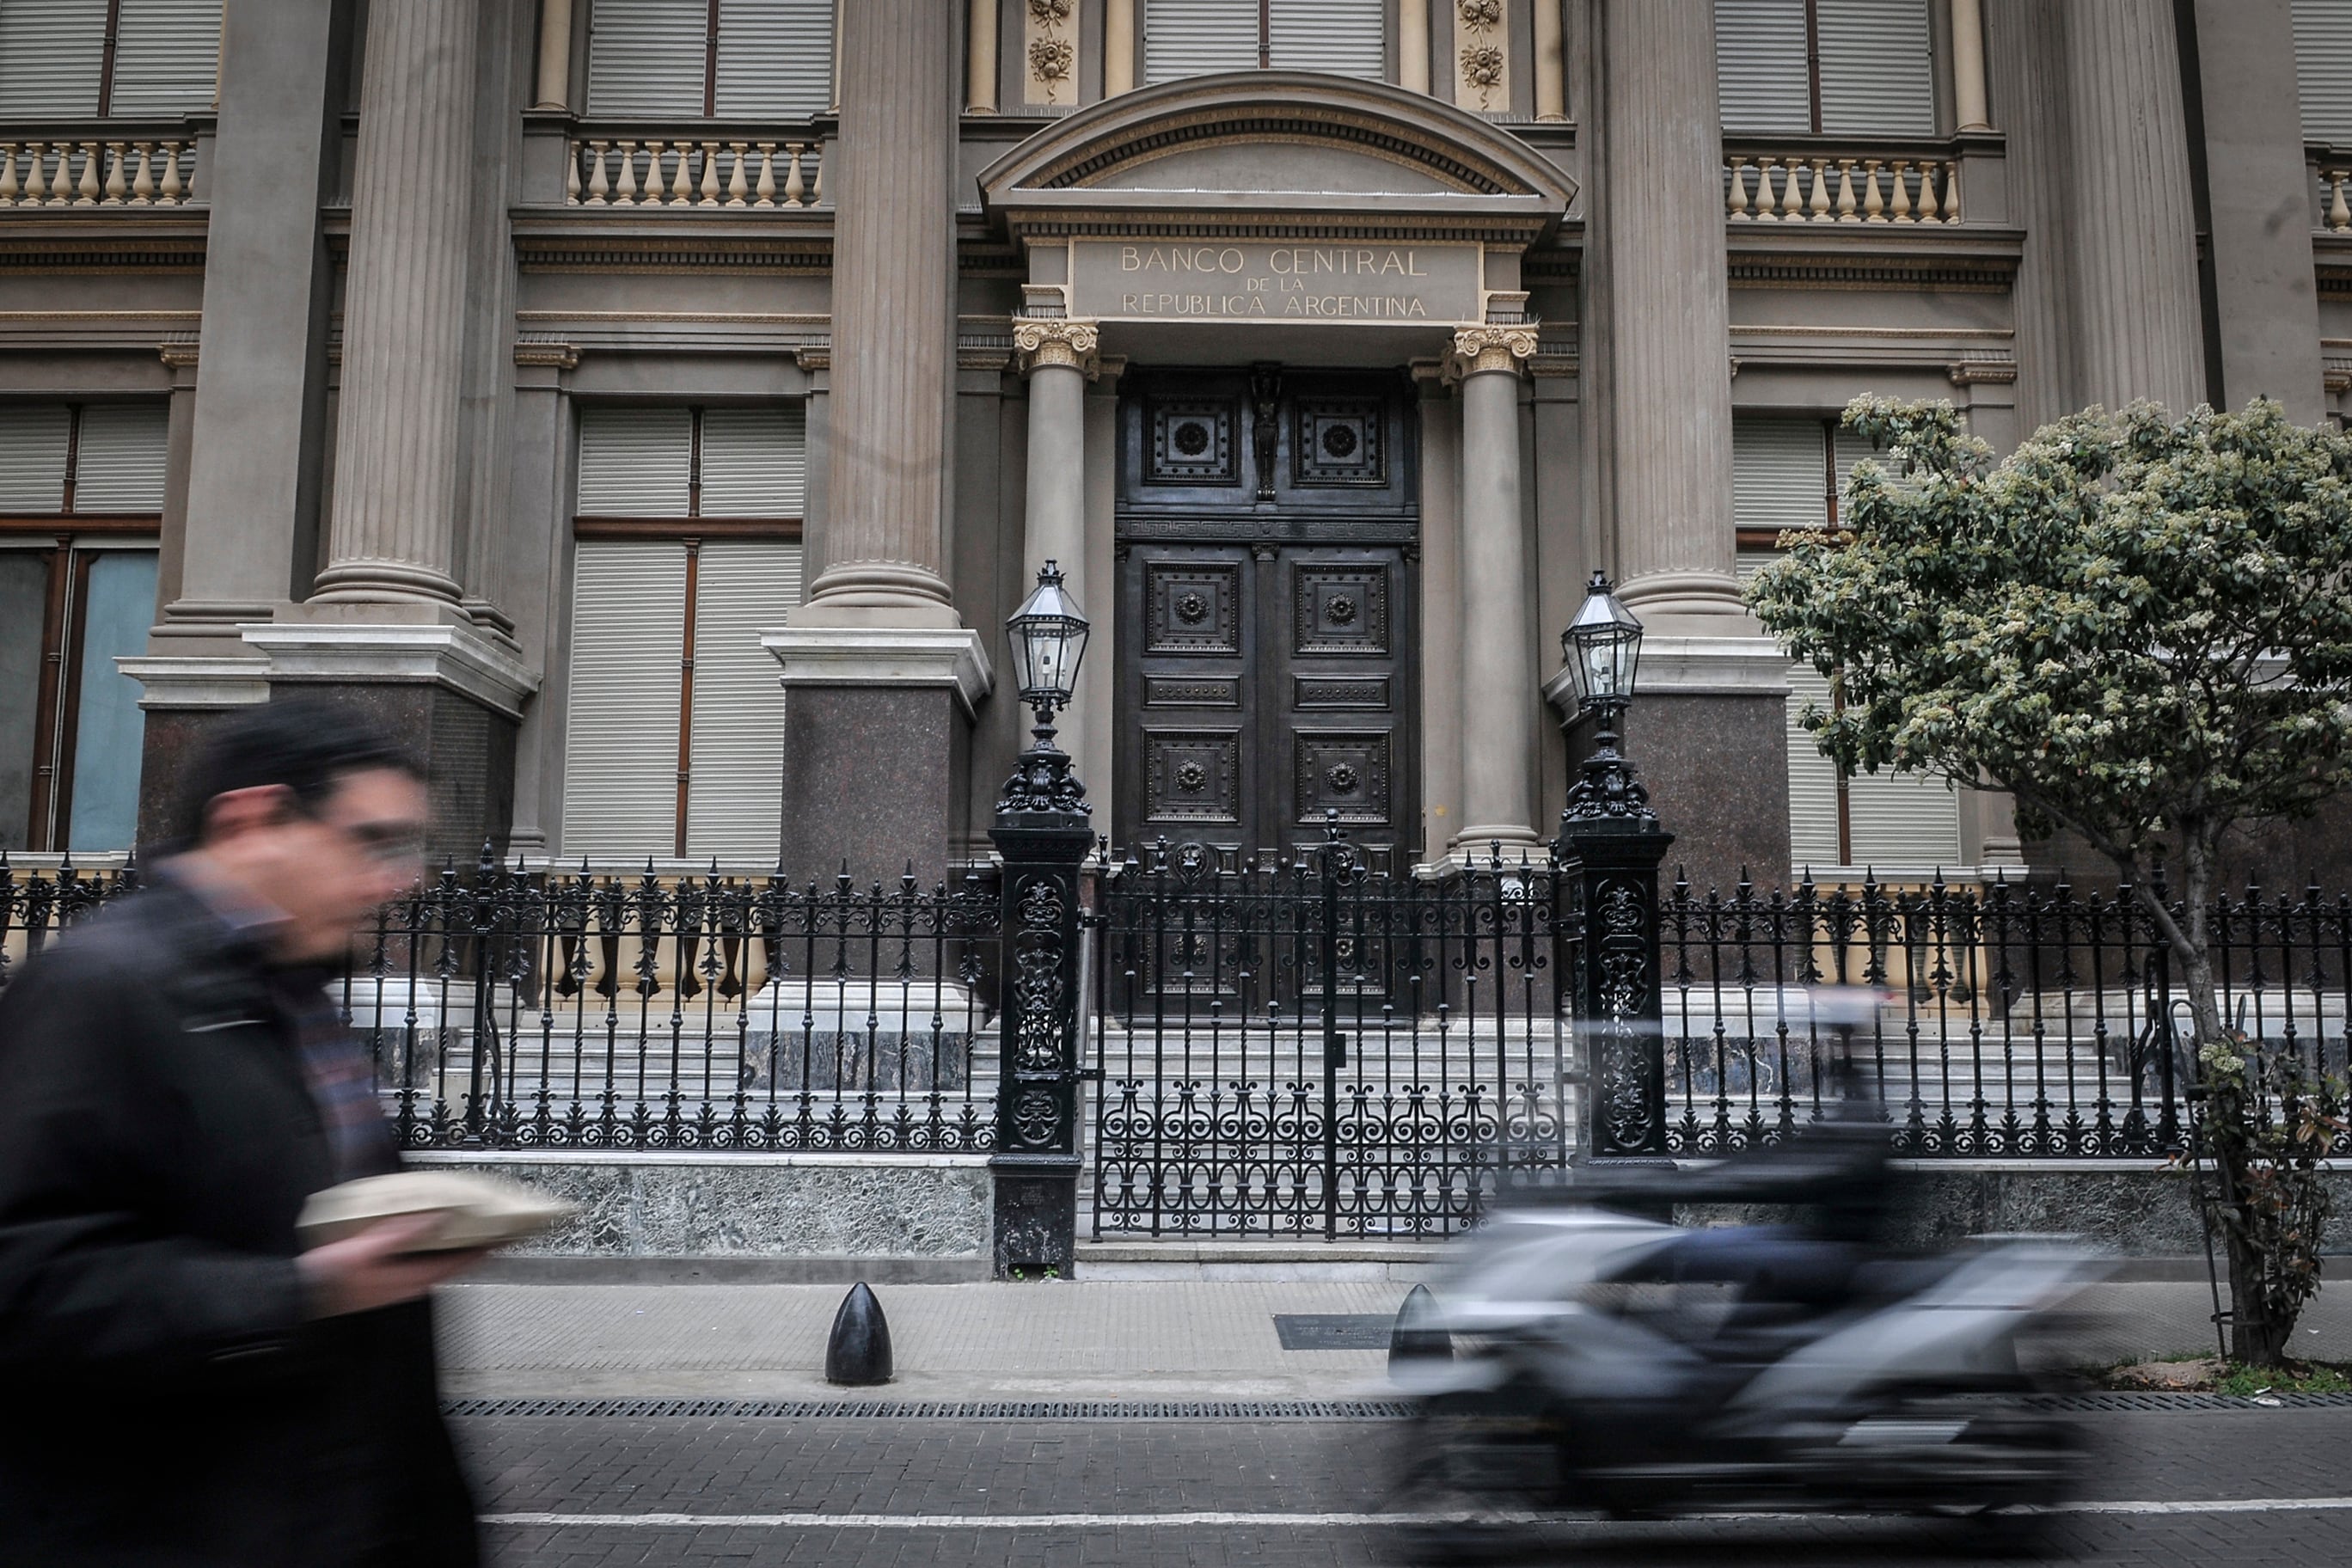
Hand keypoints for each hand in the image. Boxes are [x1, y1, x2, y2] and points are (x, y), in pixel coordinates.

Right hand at [297, 1212, 488, 1317]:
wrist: (306, 1292)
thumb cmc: (332, 1274)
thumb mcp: (367, 1247)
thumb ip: (402, 1232)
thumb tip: (436, 1218)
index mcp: (411, 1278)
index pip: (459, 1263)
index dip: (485, 1249)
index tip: (505, 1238)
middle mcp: (411, 1285)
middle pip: (455, 1265)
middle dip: (477, 1249)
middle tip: (496, 1234)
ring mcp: (402, 1286)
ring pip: (441, 1266)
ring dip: (459, 1251)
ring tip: (474, 1234)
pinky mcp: (392, 1282)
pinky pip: (425, 1266)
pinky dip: (438, 1253)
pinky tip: (436, 1241)